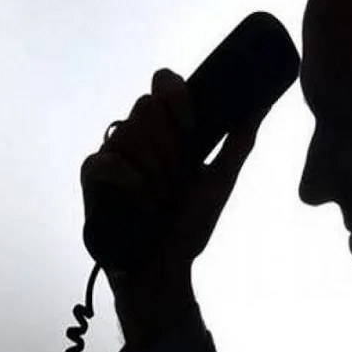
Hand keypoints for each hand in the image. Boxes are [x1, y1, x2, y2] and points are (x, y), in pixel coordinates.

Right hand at [81, 68, 266, 345]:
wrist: (167, 268)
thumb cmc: (190, 226)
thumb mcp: (221, 181)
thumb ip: (239, 142)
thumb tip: (259, 106)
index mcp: (167, 131)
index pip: (163, 83)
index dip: (175, 93)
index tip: (192, 123)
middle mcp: (138, 136)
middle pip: (145, 106)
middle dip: (169, 144)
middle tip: (178, 179)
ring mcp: (113, 154)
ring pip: (128, 132)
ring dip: (154, 170)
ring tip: (162, 199)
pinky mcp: (92, 176)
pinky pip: (108, 160)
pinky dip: (132, 181)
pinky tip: (145, 202)